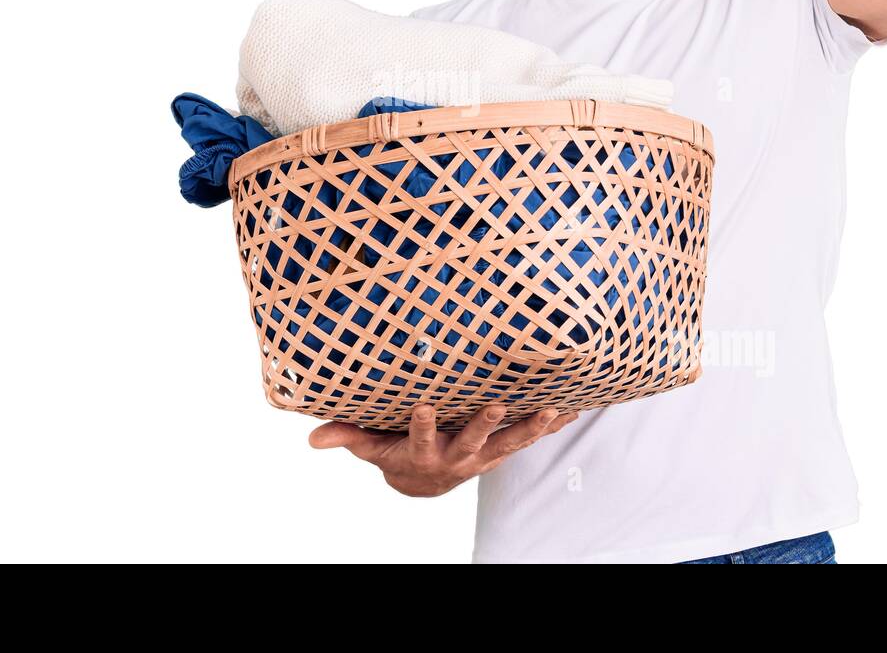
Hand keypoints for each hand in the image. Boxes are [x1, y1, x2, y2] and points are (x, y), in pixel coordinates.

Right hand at [309, 403, 580, 496]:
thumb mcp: (369, 447)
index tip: (425, 405)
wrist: (424, 483)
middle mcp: (457, 457)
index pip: (420, 437)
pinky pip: (529, 439)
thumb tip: (312, 439)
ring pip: (510, 443)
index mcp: (423, 452)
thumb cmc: (394, 452)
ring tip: (554, 409)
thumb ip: (346, 438)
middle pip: (473, 441)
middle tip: (499, 405)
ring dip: (533, 427)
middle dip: (485, 423)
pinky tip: (574, 409)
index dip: (423, 423)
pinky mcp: (501, 450)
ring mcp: (483, 456)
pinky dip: (552, 425)